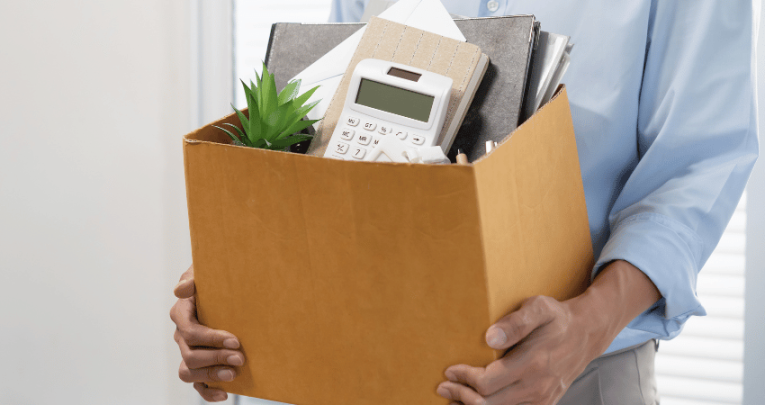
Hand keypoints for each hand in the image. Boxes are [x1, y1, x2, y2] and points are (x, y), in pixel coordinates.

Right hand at [170, 265, 244, 401]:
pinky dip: (208, 392)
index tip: (235, 339)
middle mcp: (181, 335)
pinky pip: (196, 384)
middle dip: (216, 358)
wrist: (226, 291)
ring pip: (189, 371)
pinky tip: (225, 394)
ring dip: (211, 375)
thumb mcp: (204, 272)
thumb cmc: (214, 279)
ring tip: (233, 374)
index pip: (190, 331)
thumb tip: (181, 290)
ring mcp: (188, 351)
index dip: (211, 338)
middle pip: (191, 355)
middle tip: (240, 358)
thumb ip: (192, 279)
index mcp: (182, 313)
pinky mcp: (198, 364)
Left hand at [436, 295, 595, 404]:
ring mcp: (543, 398)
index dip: (464, 379)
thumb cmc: (557, 318)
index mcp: (533, 362)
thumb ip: (515, 322)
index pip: (488, 382)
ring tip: (455, 399)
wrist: (586, 333)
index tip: (449, 371)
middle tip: (443, 387)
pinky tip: (476, 403)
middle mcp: (538, 385)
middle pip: (490, 403)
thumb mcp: (539, 308)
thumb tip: (489, 338)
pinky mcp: (545, 403)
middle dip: (462, 397)